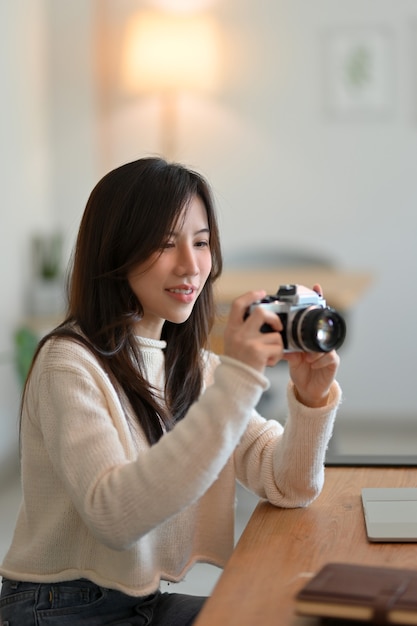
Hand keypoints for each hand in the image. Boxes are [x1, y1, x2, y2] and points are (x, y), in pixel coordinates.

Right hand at [223, 290, 284, 372]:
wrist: (235, 383)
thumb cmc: (238, 363)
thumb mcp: (233, 342)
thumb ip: (243, 328)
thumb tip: (263, 314)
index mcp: (231, 329)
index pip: (238, 305)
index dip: (250, 295)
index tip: (261, 293)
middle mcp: (238, 333)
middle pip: (260, 312)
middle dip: (273, 317)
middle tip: (276, 326)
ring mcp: (248, 342)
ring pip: (275, 335)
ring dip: (277, 345)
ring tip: (269, 354)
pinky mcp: (258, 353)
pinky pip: (278, 348)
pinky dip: (278, 356)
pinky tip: (269, 362)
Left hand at [284, 284, 339, 406]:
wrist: (307, 390)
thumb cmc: (300, 370)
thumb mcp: (290, 355)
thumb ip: (286, 345)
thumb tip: (276, 337)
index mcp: (310, 337)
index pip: (315, 316)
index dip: (317, 301)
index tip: (316, 286)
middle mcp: (321, 341)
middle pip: (323, 326)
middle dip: (319, 324)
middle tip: (313, 324)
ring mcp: (329, 350)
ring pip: (324, 343)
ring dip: (313, 350)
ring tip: (306, 357)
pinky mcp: (333, 361)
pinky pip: (328, 356)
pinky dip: (317, 360)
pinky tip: (311, 364)